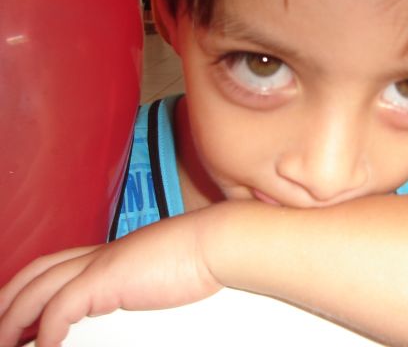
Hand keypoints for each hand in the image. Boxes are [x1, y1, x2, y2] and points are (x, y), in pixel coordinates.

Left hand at [0, 213, 220, 346]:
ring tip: (5, 341)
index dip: (31, 286)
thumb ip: (143, 284)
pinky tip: (46, 344)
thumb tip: (143, 298)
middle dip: (10, 297)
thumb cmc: (200, 257)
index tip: (22, 314)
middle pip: (38, 271)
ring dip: (15, 315)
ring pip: (40, 286)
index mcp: (111, 254)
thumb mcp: (162, 273)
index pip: (57, 265)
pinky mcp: (108, 278)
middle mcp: (100, 255)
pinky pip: (63, 305)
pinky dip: (49, 326)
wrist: (215, 241)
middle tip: (1, 329)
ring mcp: (102, 264)